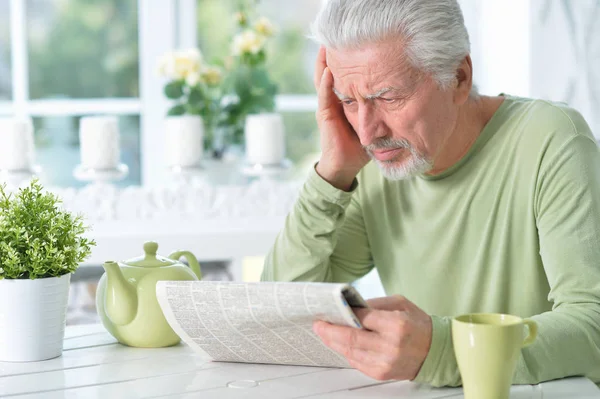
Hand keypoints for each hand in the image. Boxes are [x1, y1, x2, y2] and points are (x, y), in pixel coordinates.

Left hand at [313, 295, 432, 380]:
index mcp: (396, 325)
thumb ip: (373, 304)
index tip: (328, 310)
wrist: (435, 350)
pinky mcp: (381, 373)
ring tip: (324, 332)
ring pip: (350, 352)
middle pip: (350, 339)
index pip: (361, 318)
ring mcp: (385, 362)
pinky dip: (346, 352)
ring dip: (334, 342)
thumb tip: (349, 306)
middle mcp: (390, 346)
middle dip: (330, 331)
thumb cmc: (417, 324)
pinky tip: (339, 344)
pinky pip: (356, 362)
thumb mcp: (399, 304)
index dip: (342, 314)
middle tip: (318, 324)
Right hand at [314, 46, 369, 190]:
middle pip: (331, 73)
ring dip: (325, 64)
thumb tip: (407, 101)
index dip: (348, 62)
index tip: (355, 46)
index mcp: (345, 101)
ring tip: (327, 48)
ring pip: (323, 80)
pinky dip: (327, 83)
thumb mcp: (375, 123)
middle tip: (338, 39)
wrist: (345, 165)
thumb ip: (383, 111)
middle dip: (333, 57)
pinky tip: (330, 71)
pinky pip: (324, 96)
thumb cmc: (361, 146)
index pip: (345, 76)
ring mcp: (328, 107)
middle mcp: (334, 101)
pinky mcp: (325, 116)